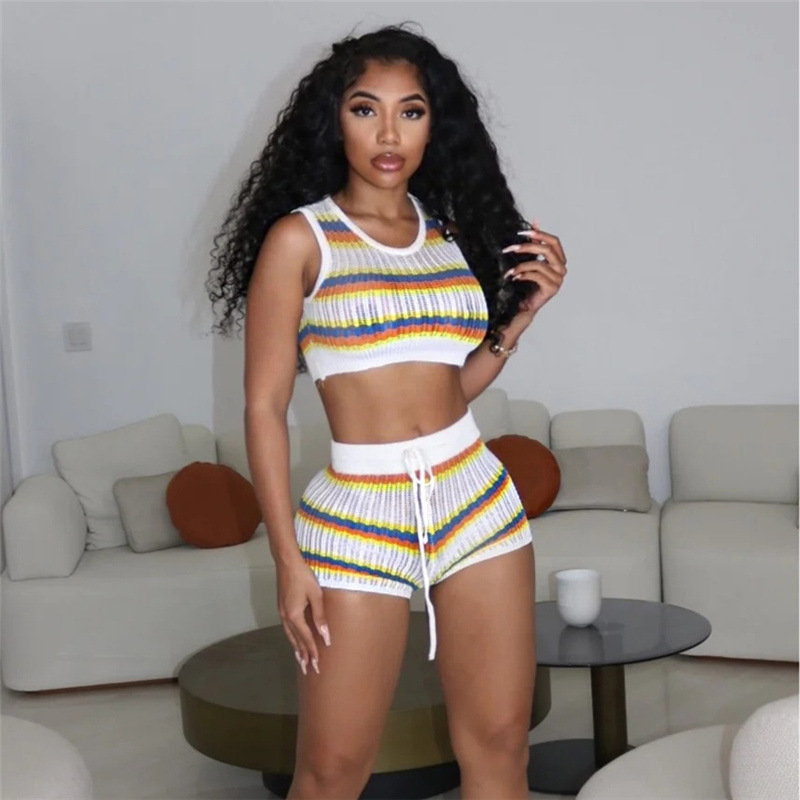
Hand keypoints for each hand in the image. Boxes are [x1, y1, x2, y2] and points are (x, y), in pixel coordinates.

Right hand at [276, 555, 330, 675]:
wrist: (287, 561)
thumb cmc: (304, 575)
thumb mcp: (316, 595)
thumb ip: (320, 616)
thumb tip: (325, 635)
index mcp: (294, 615)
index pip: (306, 638)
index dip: (313, 652)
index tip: (318, 665)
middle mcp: (286, 617)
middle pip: (296, 641)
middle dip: (304, 656)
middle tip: (310, 670)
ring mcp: (282, 612)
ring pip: (290, 636)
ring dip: (296, 649)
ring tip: (301, 662)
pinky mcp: (282, 607)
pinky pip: (287, 628)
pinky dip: (292, 638)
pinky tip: (295, 640)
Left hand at [501, 222, 567, 324]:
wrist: (526, 305)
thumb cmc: (529, 283)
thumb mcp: (532, 259)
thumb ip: (536, 242)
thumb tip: (535, 221)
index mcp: (560, 259)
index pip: (554, 241)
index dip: (539, 234)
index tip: (521, 233)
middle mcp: (562, 269)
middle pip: (547, 250)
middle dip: (527, 247)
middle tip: (510, 249)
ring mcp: (558, 279)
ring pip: (539, 264)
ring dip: (521, 265)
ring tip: (509, 270)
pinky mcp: (551, 288)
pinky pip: (536, 276)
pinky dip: (523, 275)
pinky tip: (514, 278)